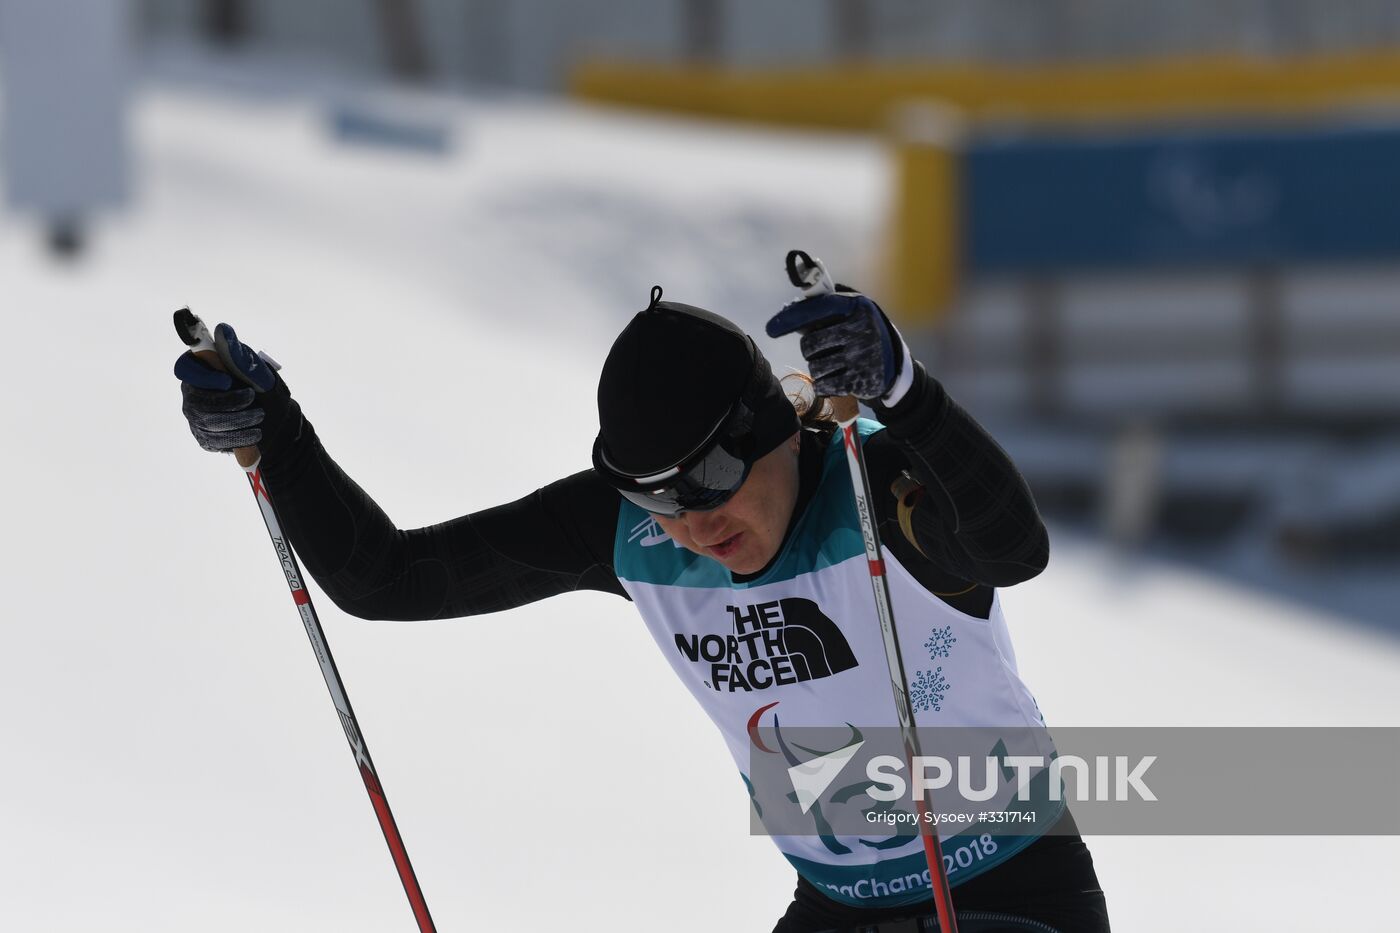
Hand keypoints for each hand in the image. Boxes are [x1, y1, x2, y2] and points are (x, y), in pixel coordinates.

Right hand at [174, 323, 281, 451]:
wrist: (275, 416)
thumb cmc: (261, 386)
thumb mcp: (256, 370)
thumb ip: (238, 354)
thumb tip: (222, 330)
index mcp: (201, 369)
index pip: (185, 369)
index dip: (203, 377)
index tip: (228, 381)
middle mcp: (193, 392)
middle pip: (197, 400)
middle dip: (228, 402)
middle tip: (254, 401)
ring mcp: (196, 415)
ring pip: (207, 421)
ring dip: (237, 420)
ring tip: (259, 417)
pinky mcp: (205, 436)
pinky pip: (214, 439)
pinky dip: (237, 438)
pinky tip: (255, 434)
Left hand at [766, 286, 911, 404]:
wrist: (891, 364)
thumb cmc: (857, 333)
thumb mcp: (846, 315)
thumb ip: (818, 312)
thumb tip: (785, 313)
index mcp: (857, 306)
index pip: (818, 309)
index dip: (791, 318)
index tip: (771, 328)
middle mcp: (863, 329)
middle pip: (810, 344)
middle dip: (809, 350)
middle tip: (820, 350)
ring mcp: (864, 356)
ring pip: (815, 367)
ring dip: (817, 368)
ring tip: (833, 364)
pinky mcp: (863, 381)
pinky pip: (823, 386)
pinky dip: (823, 384)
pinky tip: (836, 378)